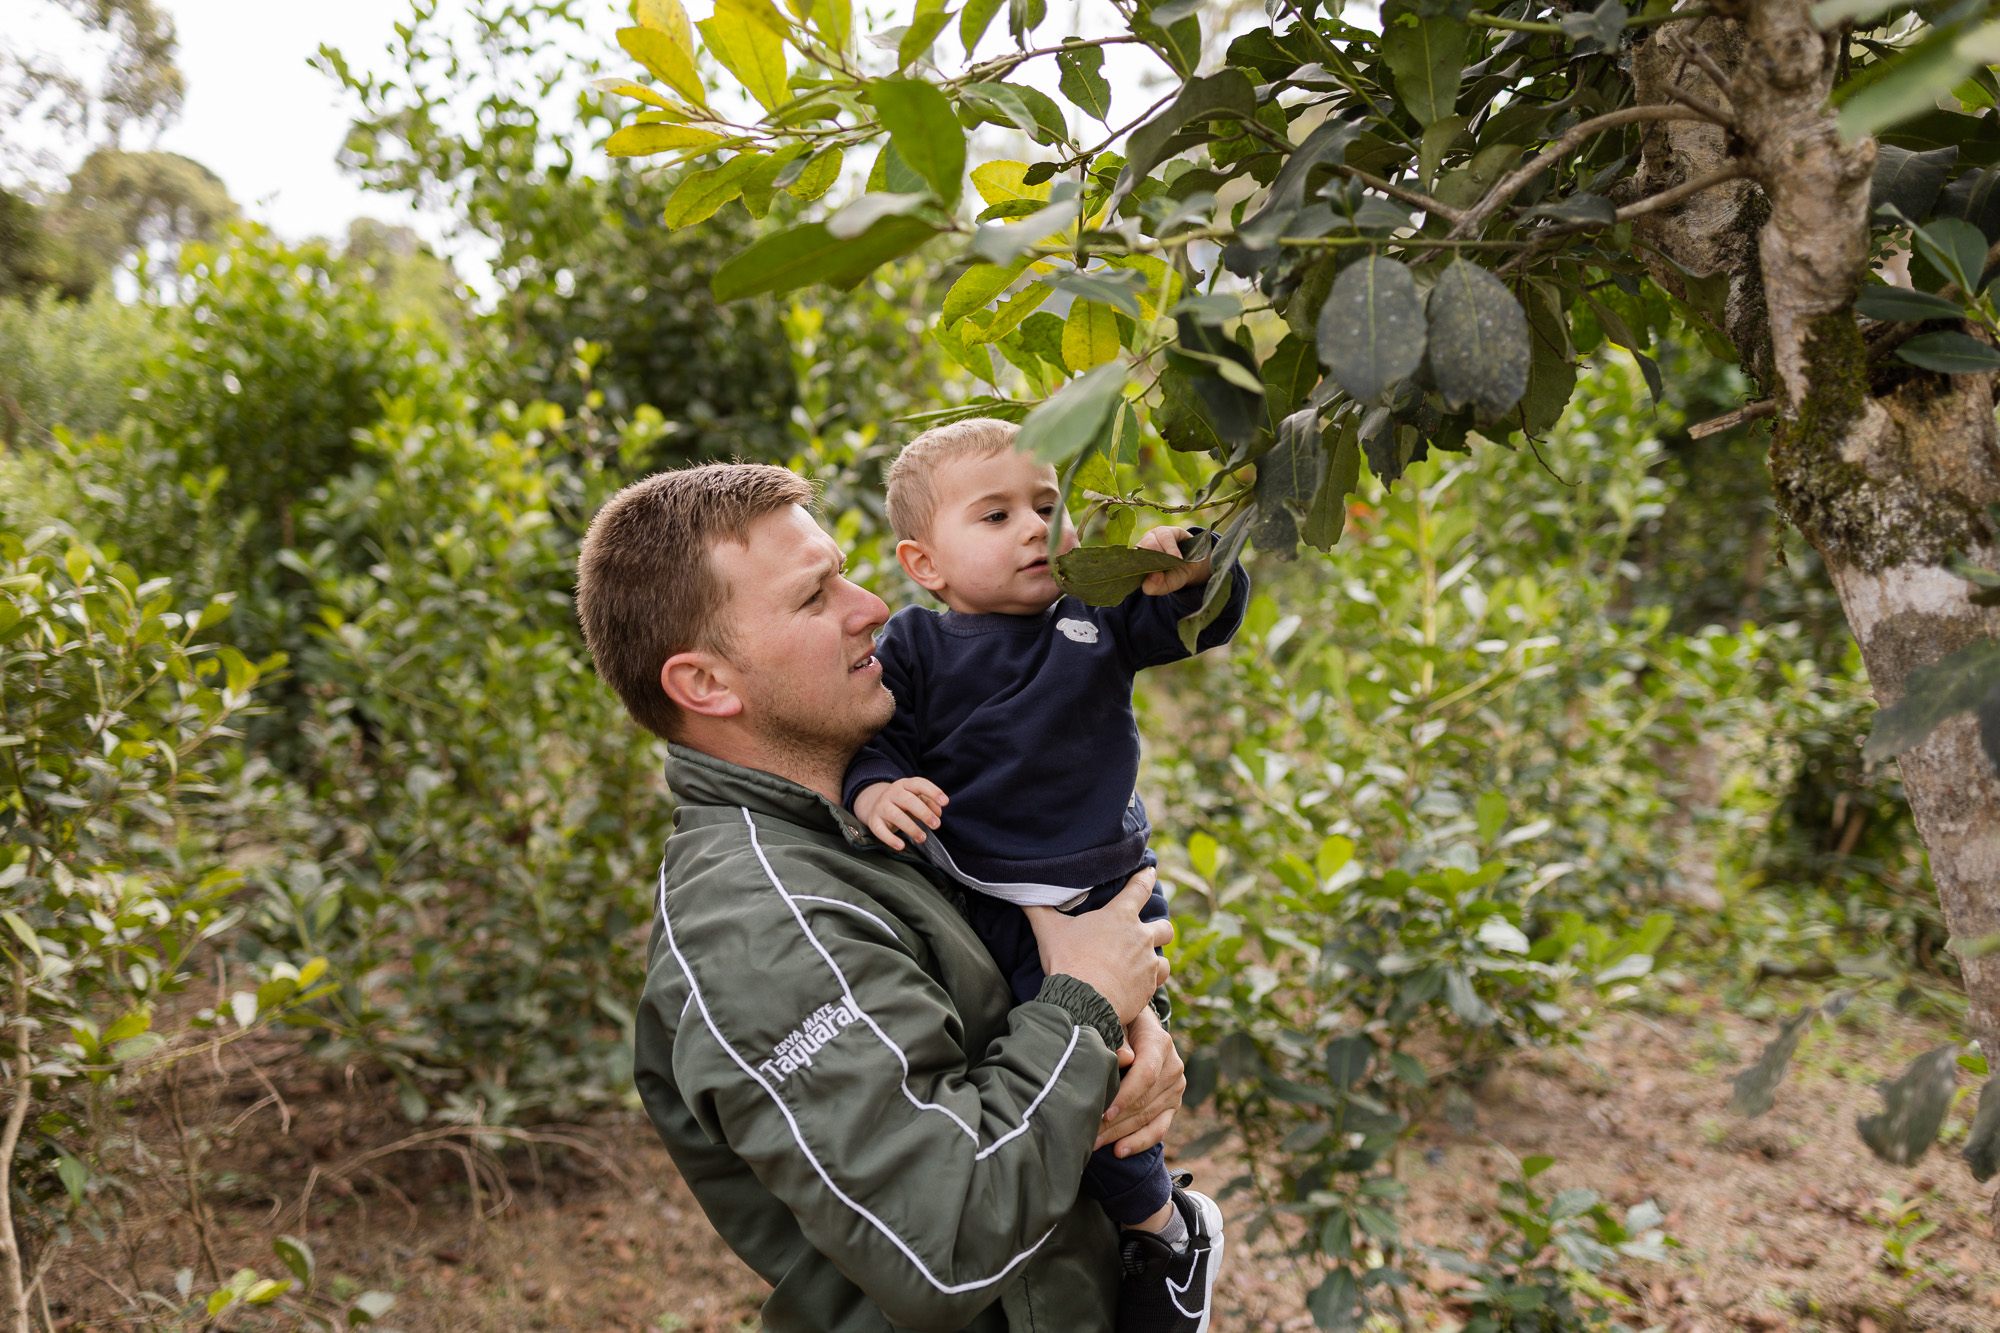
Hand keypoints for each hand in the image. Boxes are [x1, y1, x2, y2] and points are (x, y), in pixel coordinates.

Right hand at [853, 777, 948, 850]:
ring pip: (896, 816)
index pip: (920, 784)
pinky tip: (901, 846)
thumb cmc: (903, 803)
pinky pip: (881, 831)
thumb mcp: (917, 798)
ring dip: (911, 828)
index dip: (933, 792)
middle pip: (908, 801)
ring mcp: (881, 807)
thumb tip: (938, 813)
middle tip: (936, 825)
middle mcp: (892, 793)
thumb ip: (930, 802)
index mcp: (905, 785)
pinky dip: (890, 839)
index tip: (945, 802)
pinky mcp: (874, 821)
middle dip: (924, 813)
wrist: (875, 803)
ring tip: (922, 838)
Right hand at [1025, 868, 1171, 1025]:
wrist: (1082, 1001)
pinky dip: (1147, 984)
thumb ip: (1038, 909)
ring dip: (1155, 961)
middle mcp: (1140, 938)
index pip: (1140, 888)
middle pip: (1165, 928)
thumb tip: (1021, 892)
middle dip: (1160, 929)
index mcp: (1120, 917)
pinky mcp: (1148, 988)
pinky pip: (1156, 984)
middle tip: (1148, 934)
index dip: (1147, 877)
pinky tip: (1135, 987)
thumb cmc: (1067, 961)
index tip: (1151, 871)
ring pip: (1164, 960)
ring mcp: (1148, 964)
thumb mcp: (1048, 931)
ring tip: (1142, 966)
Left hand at [1097, 1007, 1184, 1154]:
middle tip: (1088, 1134)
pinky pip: (1159, 1128)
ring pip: (1148, 1118)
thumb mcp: (1118, 1020)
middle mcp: (1173, 1067)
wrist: (1139, 1025)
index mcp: (1160, 1043)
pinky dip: (1139, 1142)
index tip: (1103, 1113)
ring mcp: (1176, 1088)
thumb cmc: (1121, 1022)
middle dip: (1114, 1121)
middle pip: (1144, 1102)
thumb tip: (1124, 1057)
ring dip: (1120, 1134)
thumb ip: (1119, 1036)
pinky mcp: (1173, 1104)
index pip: (1145, 1075)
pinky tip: (1120, 1151)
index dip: (1125, 1096)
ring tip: (1094, 1144)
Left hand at [1135, 525, 1210, 595]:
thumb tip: (1153, 576)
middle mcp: (1144, 545)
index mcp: (1138, 559)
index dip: (1135, 568)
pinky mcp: (1169, 530)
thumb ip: (1154, 586)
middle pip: (1140, 551)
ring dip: (1161, 556)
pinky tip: (1178, 558)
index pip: (1129, 561)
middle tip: (1161, 572)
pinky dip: (1171, 549)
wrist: (1194, 566)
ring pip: (1150, 543)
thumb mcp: (1164, 586)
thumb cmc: (1174, 575)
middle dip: (1150, 563)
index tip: (1142, 577)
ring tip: (1173, 565)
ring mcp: (1155, 536)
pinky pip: (1166, 537)